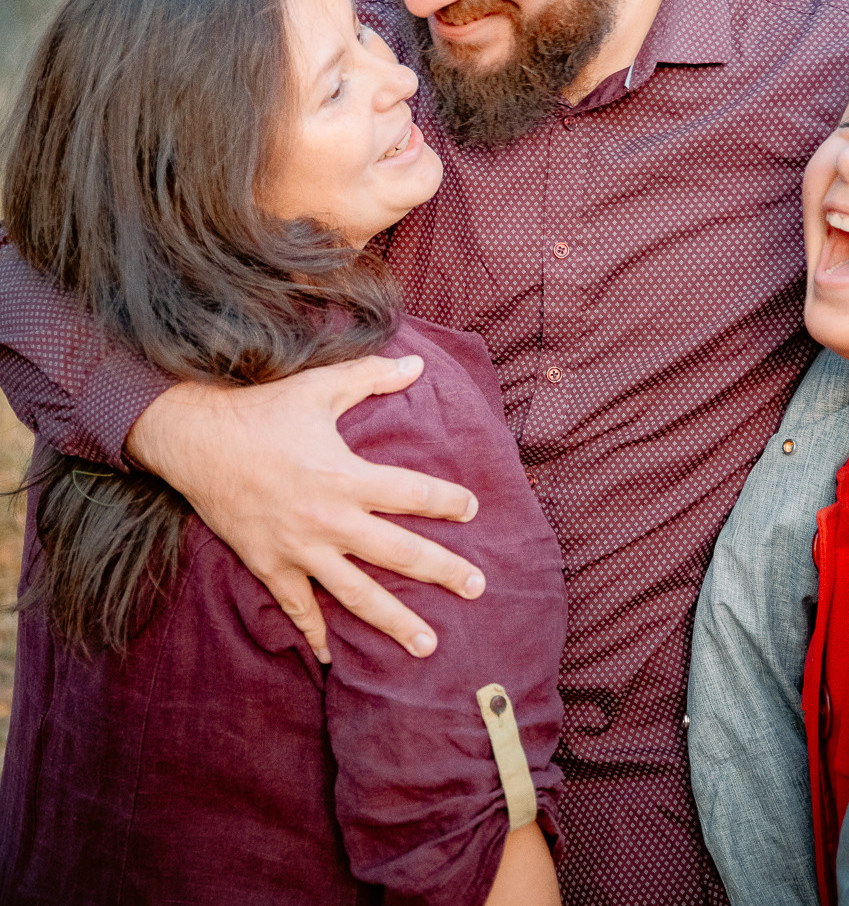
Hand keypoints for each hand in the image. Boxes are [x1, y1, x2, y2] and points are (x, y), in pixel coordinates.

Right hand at [125, 354, 484, 660]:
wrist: (197, 439)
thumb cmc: (263, 410)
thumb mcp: (319, 385)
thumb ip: (372, 375)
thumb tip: (417, 363)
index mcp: (346, 476)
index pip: (412, 493)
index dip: (447, 502)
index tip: (472, 510)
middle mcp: (328, 519)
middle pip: (397, 553)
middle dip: (442, 571)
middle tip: (477, 588)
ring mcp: (298, 549)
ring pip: (355, 595)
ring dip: (394, 621)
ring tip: (428, 645)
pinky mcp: (269, 565)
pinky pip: (298, 607)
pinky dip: (315, 635)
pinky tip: (334, 660)